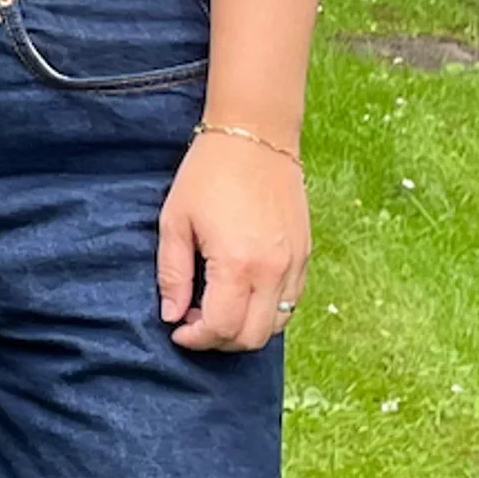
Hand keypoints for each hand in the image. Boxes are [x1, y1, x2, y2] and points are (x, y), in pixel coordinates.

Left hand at [158, 132, 310, 352]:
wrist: (256, 136)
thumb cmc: (208, 174)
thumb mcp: (175, 221)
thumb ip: (173, 274)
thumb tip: (172, 315)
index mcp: (238, 264)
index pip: (222, 328)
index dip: (196, 339)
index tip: (178, 330)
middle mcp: (273, 271)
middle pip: (252, 337)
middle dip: (220, 341)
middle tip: (195, 322)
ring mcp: (295, 264)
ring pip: (277, 325)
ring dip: (246, 329)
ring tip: (218, 307)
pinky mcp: (305, 255)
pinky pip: (292, 302)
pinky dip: (268, 311)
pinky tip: (243, 292)